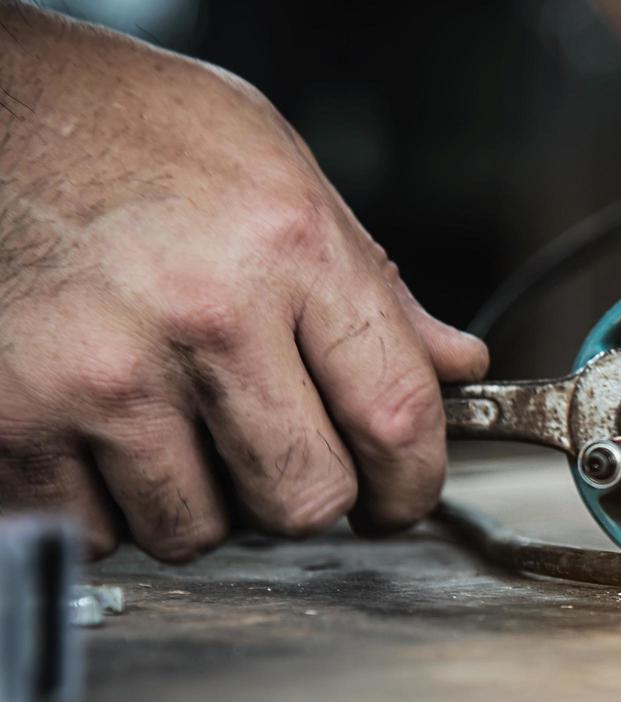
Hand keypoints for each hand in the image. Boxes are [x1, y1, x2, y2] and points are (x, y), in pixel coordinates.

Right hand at [0, 6, 487, 559]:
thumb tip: (452, 363)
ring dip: (195, 500)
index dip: (411, 484)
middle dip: (300, 493)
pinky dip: (100, 504)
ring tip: (170, 421)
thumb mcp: (278, 171)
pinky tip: (97, 432)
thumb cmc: (123, 129)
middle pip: (304, 499)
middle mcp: (203, 314)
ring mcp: (103, 375)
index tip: (399, 497)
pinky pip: (92, 530)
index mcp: (289, 247)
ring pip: (195, 530)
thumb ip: (371, 282)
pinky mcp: (12, 418)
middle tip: (275, 455)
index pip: (397, 417)